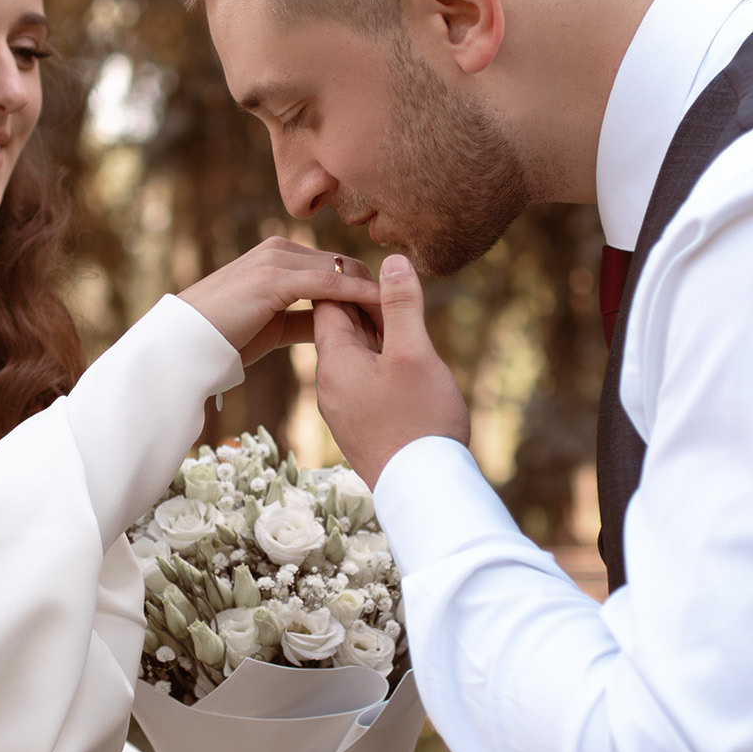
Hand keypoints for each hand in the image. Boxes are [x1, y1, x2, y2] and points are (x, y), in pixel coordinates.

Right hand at [179, 237, 380, 365]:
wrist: (184, 344)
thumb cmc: (225, 337)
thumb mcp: (272, 324)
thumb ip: (304, 318)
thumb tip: (335, 323)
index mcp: (280, 257)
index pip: (336, 267)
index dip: (365, 290)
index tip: (392, 314)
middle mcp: (281, 250)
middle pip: (344, 265)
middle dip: (375, 290)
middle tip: (402, 320)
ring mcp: (277, 260)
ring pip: (341, 271)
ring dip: (372, 294)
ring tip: (399, 320)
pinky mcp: (274, 278)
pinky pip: (329, 284)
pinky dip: (357, 296)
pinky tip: (380, 311)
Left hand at [312, 254, 469, 486]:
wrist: (424, 491)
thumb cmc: (419, 420)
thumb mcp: (413, 353)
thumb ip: (401, 305)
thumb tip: (391, 260)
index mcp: (334, 362)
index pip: (328, 305)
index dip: (355, 285)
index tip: (385, 280)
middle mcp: (328, 385)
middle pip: (339, 331)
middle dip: (368, 312)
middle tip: (402, 302)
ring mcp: (342, 409)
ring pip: (353, 358)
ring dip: (378, 341)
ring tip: (408, 334)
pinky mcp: (357, 427)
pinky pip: (361, 384)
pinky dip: (380, 368)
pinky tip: (406, 372)